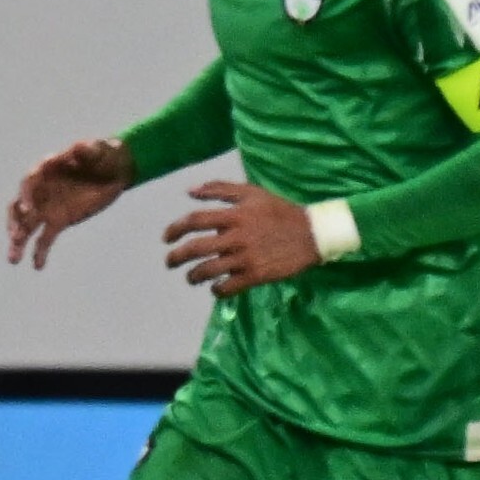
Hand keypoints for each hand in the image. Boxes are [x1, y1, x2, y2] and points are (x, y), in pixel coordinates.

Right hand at [7, 138, 133, 267]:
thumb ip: (88, 150)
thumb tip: (78, 147)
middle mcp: (41, 190)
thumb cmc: (103, 156)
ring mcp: (47, 207)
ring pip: (26, 226)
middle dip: (15, 222)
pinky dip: (40, 252)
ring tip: (13, 259)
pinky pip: (45, 239)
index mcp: (46, 170)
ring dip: (18, 242)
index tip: (28, 209)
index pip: (30, 182)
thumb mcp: (99, 150)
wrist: (113, 170)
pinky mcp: (58, 221)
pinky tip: (38, 266)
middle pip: (20, 207)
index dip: (27, 195)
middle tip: (15, 236)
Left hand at [163, 181, 319, 295]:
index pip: (195, 221)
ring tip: (191, 278)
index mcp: (235, 215)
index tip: (166, 238)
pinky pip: (227, 287)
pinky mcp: (256, 275)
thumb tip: (189, 191)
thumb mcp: (252, 193)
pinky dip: (216, 290)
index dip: (175, 229)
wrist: (313, 233)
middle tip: (169, 263)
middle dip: (176, 257)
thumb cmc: (280, 211)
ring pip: (208, 270)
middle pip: (195, 249)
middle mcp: (237, 236)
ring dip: (193, 276)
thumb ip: (220, 189)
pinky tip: (216, 288)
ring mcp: (246, 257)